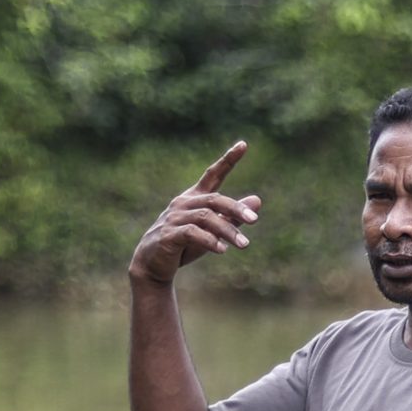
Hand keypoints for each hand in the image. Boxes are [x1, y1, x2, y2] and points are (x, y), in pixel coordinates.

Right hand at [128, 141, 259, 285]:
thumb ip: (232, 217)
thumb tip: (258, 200)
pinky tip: (222, 250)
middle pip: (214, 199)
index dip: (228, 160)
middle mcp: (183, 203)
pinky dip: (209, 241)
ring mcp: (174, 218)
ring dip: (227, 231)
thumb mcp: (212, 231)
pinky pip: (192, 233)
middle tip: (254, 220)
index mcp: (193, 198)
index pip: (212, 175)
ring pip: (206, 217)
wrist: (153, 266)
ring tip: (244, 244)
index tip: (243, 144)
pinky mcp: (168, 234)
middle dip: (235, 209)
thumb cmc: (184, 246)